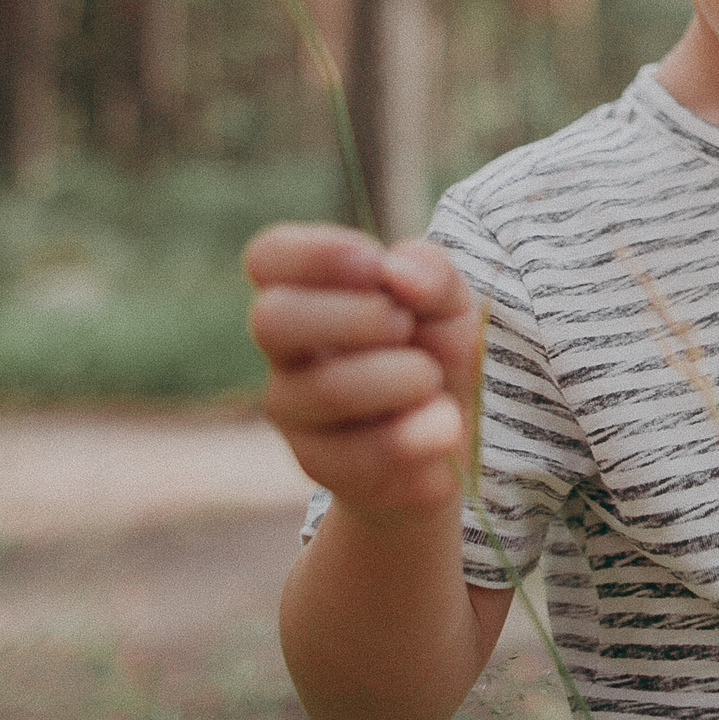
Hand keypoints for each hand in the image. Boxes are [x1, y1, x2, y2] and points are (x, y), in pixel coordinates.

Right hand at [246, 225, 482, 517]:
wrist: (450, 433)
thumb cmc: (434, 348)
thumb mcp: (448, 299)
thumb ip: (430, 271)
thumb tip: (398, 272)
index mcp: (305, 292)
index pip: (268, 258)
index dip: (314, 254)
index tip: (374, 262)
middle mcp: (286, 351)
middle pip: (273, 319)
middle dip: (353, 316)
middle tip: (403, 324)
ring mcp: (296, 411)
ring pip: (324, 389)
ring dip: (397, 378)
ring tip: (432, 380)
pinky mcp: (322, 465)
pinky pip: (362, 452)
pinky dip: (418, 433)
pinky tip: (442, 422)